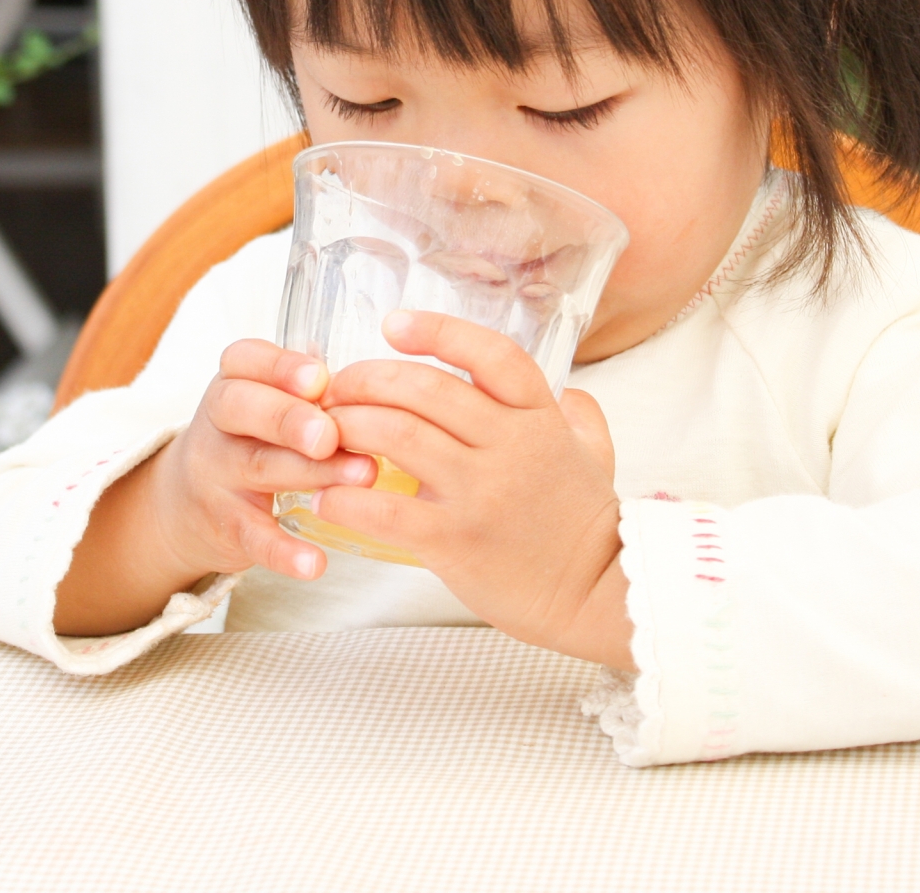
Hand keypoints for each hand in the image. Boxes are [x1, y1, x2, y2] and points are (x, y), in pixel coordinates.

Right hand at [141, 339, 376, 582]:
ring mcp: (216, 474)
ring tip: (363, 475)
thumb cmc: (251, 438)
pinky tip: (315, 563)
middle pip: (243, 408)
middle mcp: (218, 422)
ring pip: (259, 466)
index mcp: (233, 381)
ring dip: (310, 472)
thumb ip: (310, 387)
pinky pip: (252, 536)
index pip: (244, 361)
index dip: (280, 366)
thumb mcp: (268, 401)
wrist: (184, 503)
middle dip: (290, 418)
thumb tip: (372, 374)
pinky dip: (283, 551)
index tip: (320, 378)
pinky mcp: (224, 524)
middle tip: (332, 433)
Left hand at [315, 311, 631, 666]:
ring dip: (348, 426)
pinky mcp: (456, 541)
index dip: (438, 331)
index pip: (490, 354)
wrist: (596, 595)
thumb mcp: (595, 455)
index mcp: (540, 417)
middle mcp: (510, 446)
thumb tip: (565, 392)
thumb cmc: (585, 524)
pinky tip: (326, 496)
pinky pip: (386, 511)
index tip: (393, 324)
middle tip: (336, 388)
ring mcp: (481, 493)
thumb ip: (579, 415)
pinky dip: (346, 497)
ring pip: (398, 435)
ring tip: (322, 431)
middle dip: (367, 378)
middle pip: (425, 388)